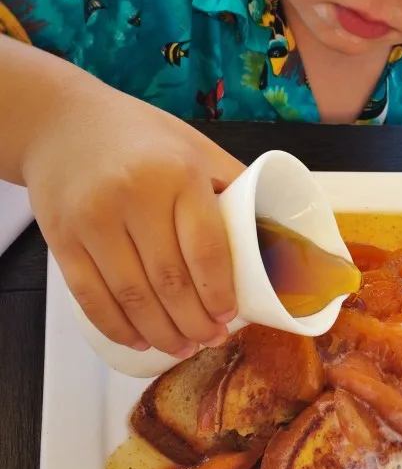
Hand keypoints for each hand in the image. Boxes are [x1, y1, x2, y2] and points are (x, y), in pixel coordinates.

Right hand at [22, 82, 245, 357]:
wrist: (61, 121)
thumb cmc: (139, 137)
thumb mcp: (194, 147)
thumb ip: (231, 184)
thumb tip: (273, 230)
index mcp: (178, 175)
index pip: (206, 249)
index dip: (219, 293)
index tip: (230, 316)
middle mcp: (133, 197)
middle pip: (170, 281)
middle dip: (195, 323)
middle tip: (211, 340)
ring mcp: (93, 220)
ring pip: (132, 297)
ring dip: (161, 333)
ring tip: (181, 347)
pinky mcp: (62, 239)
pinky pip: (90, 297)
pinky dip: (117, 327)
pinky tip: (138, 340)